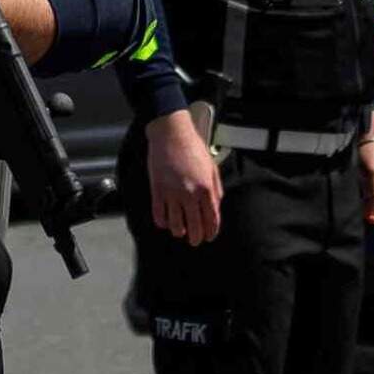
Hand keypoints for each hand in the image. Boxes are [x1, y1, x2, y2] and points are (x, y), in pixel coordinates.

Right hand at [146, 113, 223, 245]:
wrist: (171, 132)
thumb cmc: (193, 147)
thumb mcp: (211, 166)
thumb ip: (215, 188)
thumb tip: (216, 206)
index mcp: (206, 188)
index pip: (212, 219)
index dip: (211, 232)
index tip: (209, 237)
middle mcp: (190, 193)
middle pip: (194, 226)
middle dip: (195, 237)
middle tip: (194, 240)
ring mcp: (172, 192)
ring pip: (175, 224)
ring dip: (178, 231)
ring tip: (179, 231)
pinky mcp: (157, 189)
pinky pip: (159, 214)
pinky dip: (162, 222)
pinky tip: (164, 222)